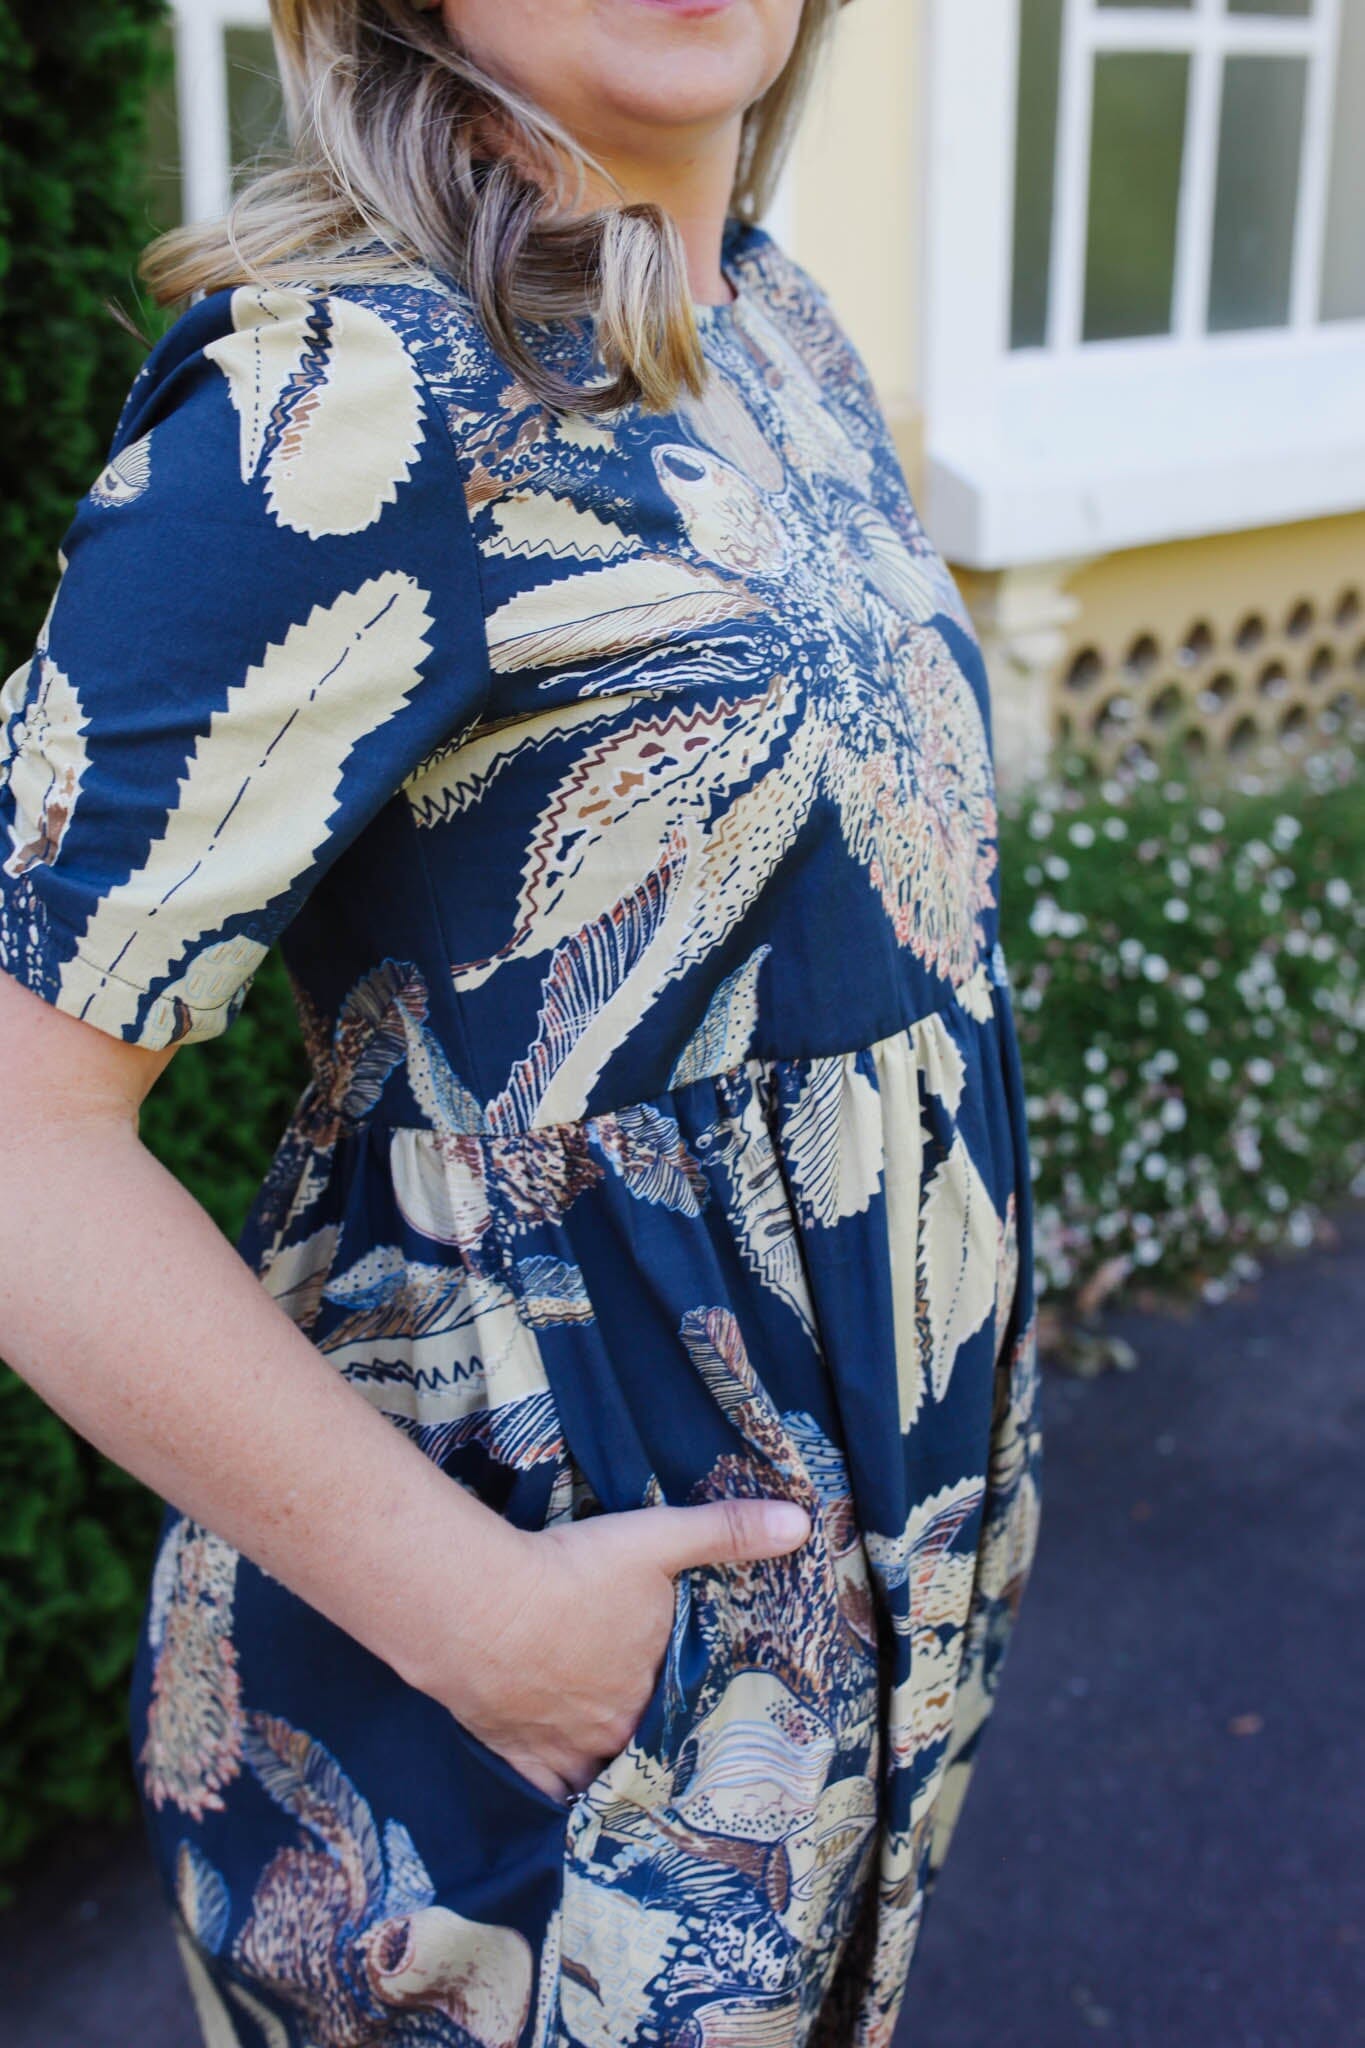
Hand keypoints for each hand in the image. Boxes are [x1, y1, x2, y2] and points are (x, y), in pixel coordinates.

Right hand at [421, 1495, 811, 1802]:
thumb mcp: (658, 1540)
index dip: (697, 1711)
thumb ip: (727, 1531)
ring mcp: (565, 1748)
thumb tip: (803, 1523)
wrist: (480, 1605)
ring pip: (602, 1777)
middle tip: (671, 1746)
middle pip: (646, 1746)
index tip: (711, 1718)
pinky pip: (546, 1795)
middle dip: (658, 1745)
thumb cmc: (574, 1572)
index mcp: (656, 1688)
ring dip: (615, 1774)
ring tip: (630, 1776)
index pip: (689, 1711)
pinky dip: (560, 1801)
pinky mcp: (515, 1754)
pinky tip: (569, 1807)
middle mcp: (617, 1730)